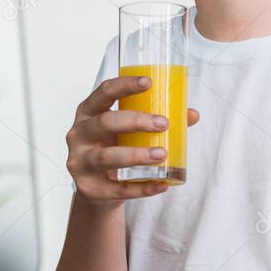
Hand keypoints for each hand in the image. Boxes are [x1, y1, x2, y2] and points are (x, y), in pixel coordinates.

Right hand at [65, 75, 198, 208]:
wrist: (95, 189)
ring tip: (161, 154)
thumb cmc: (113, 149)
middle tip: (163, 123)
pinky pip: (117, 189)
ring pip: (106, 157)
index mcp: (88, 113)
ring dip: (136, 154)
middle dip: (135, 121)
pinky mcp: (88, 188)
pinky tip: (161, 183)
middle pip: (104, 123)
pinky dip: (142, 188)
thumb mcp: (127, 132)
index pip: (103, 93)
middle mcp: (79, 135)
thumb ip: (154, 121)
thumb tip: (191, 114)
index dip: (124, 86)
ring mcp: (80, 163)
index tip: (148, 82)